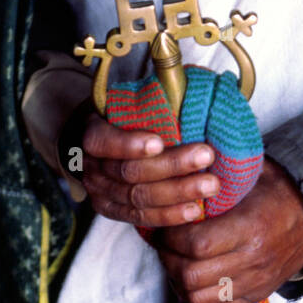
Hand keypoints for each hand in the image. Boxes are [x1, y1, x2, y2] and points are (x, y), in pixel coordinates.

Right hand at [77, 113, 220, 227]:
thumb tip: (191, 84)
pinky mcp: (113, 211)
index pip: (103, 141)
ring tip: (210, 184)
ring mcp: (101, 192)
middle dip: (172, 166)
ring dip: (178, 192)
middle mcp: (92, 167)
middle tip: (206, 156)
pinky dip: (169, 215)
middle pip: (130, 172)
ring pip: (139, 197)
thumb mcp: (124, 102)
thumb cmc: (120, 119)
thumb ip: (150, 99)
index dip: (130, 144)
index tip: (159, 141)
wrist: (95, 145)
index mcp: (92, 133)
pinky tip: (193, 209)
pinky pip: (141, 218)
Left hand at [156, 158, 302, 302]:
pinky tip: (192, 278)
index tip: (165, 226)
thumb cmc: (274, 192)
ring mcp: (254, 282)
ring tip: (175, 261)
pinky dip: (196, 298)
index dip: (172, 237)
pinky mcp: (255, 296)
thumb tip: (184, 164)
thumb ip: (218, 172)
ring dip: (179, 282)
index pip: (197, 243)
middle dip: (169, 259)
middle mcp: (252, 260)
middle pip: (193, 275)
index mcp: (250, 226)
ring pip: (199, 298)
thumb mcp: (250, 174)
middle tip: (163, 244)